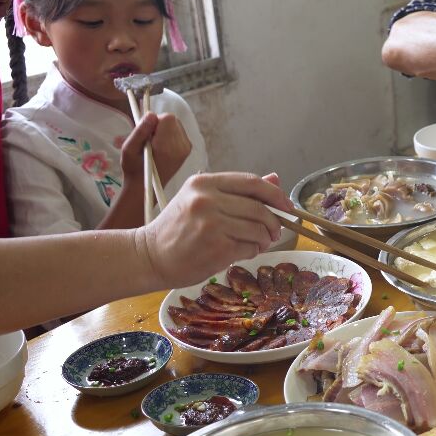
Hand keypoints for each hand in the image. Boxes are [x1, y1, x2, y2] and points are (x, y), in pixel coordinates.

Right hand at [117, 112, 192, 184]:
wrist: (145, 187)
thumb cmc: (134, 169)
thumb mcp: (129, 149)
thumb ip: (140, 130)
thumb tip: (151, 114)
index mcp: (167, 148)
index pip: (167, 118)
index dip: (154, 121)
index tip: (145, 133)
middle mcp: (181, 147)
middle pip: (172, 120)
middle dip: (158, 125)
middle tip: (147, 139)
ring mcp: (187, 148)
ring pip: (175, 124)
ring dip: (162, 129)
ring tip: (152, 144)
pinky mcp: (187, 148)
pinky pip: (178, 131)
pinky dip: (168, 134)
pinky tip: (160, 146)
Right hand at [140, 172, 291, 287]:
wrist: (149, 256)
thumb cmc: (177, 229)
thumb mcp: (201, 200)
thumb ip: (238, 191)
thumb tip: (275, 179)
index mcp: (204, 183)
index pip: (251, 182)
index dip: (275, 194)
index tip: (286, 206)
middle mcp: (207, 199)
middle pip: (259, 208)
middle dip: (273, 222)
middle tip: (273, 232)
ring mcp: (211, 224)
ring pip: (258, 229)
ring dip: (264, 239)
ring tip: (257, 243)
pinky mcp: (216, 248)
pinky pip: (250, 247)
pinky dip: (253, 251)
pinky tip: (242, 251)